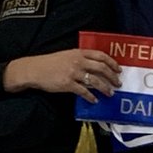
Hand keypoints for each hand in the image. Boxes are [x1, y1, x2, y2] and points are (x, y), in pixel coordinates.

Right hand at [4, 48, 121, 102]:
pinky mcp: (67, 84)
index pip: (100, 55)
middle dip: (112, 77)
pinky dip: (91, 97)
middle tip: (117, 83)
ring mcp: (73, 72)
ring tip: (109, 93)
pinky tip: (94, 100)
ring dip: (105, 88)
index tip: (118, 69)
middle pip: (101, 68)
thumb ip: (80, 59)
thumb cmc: (49, 63)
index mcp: (78, 52)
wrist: (34, 69)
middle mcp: (78, 61)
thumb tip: (94, 67)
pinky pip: (83, 91)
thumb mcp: (66, 55)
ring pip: (95, 81)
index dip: (112, 63)